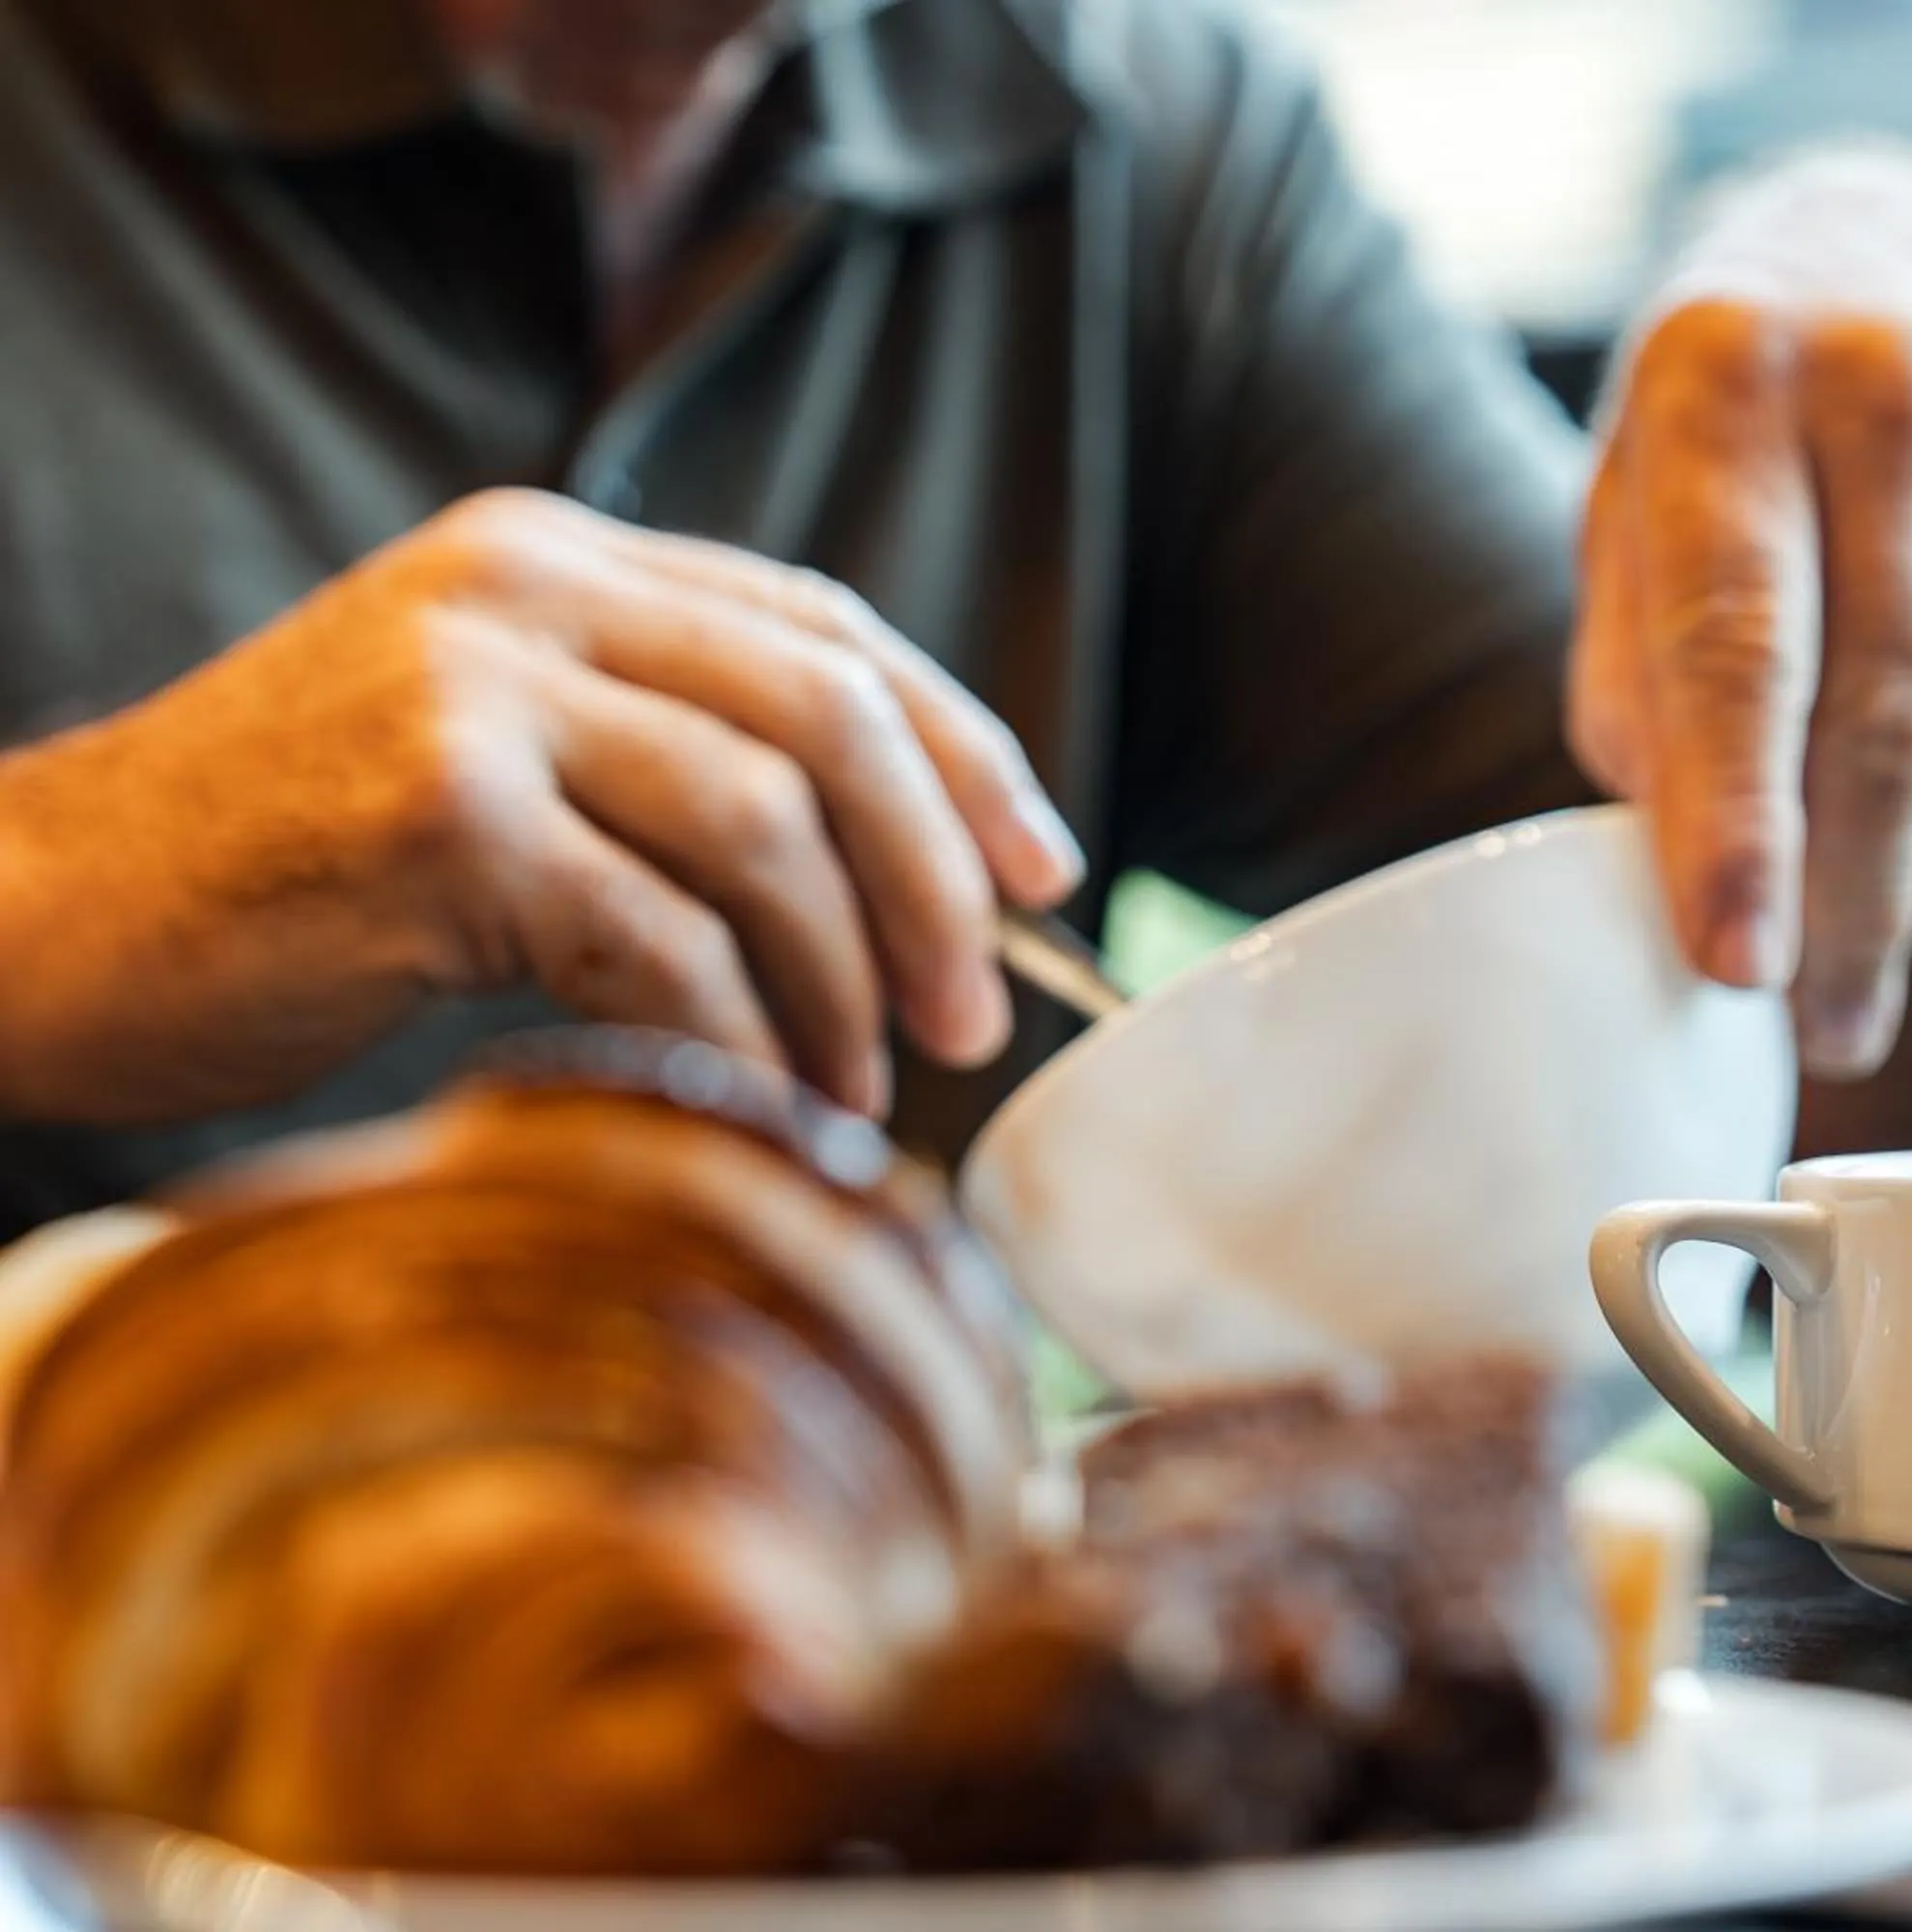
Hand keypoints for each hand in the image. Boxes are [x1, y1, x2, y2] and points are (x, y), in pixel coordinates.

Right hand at [0, 489, 1078, 1123]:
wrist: (37, 915)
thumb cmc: (278, 874)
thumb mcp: (481, 757)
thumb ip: (650, 759)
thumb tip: (893, 879)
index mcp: (551, 560)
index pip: (824, 629)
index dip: (961, 752)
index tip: (1040, 873)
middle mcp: (520, 591)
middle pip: (828, 711)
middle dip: (937, 874)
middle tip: (979, 1011)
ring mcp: (474, 690)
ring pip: (764, 824)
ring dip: (849, 974)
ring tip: (871, 1081)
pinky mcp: (437, 816)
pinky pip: (662, 937)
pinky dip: (742, 1033)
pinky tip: (764, 1096)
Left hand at [1571, 150, 1911, 1077]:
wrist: (1877, 248)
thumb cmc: (1715, 429)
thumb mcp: (1627, 512)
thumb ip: (1637, 679)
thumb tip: (1675, 870)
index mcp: (1720, 382)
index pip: (1737, 640)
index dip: (1742, 821)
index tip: (1740, 967)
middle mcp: (1879, 383)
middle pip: (1889, 699)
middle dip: (1855, 894)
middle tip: (1828, 1031)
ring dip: (1893, 827)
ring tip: (1835, 848)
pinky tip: (1906, 710)